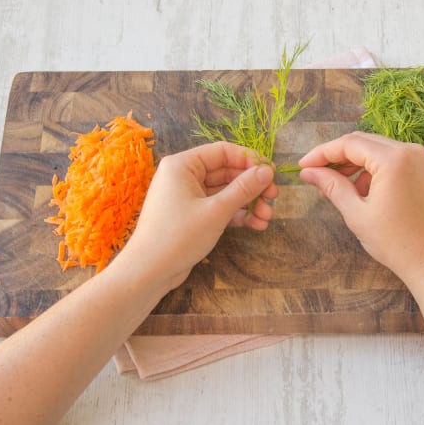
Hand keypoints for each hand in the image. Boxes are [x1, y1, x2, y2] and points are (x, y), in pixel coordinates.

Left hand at [118, 141, 277, 289]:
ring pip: (225, 192)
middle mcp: (183, 176)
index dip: (250, 160)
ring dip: (248, 203)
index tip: (272, 173)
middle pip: (226, 172)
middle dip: (252, 186)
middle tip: (274, 198)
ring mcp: (187, 197)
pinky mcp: (192, 216)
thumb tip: (266, 171)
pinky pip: (219, 208)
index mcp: (182, 165)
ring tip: (267, 218)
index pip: (222, 152)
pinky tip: (256, 225)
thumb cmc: (177, 236)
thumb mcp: (216, 211)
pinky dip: (236, 215)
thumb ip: (243, 189)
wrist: (149, 272)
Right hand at [298, 132, 423, 286]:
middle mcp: (408, 151)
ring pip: (373, 151)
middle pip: (361, 142)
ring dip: (350, 165)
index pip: (348, 144)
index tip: (302, 166)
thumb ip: (331, 186)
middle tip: (313, 175)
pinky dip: (368, 172)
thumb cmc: (396, 242)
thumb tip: (308, 172)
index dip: (321, 153)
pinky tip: (354, 192)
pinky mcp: (420, 170)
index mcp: (393, 159)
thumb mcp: (356, 213)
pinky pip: (387, 161)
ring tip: (330, 188)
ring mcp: (417, 159)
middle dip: (335, 157)